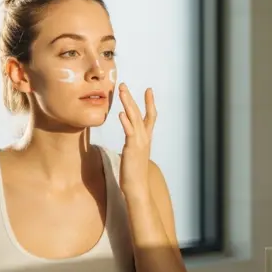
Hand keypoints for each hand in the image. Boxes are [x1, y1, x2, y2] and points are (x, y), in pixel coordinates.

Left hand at [117, 83, 156, 198]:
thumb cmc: (134, 174)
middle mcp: (144, 138)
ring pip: (134, 117)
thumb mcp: (133, 156)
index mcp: (145, 139)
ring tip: (121, 91)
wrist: (138, 188)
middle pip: (140, 113)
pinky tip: (121, 112)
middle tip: (124, 84)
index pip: (150, 116)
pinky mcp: (132, 148)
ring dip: (127, 103)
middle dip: (132, 97)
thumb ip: (132, 146)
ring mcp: (139, 142)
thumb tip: (129, 144)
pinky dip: (126, 121)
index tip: (148, 90)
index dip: (150, 103)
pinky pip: (129, 131)